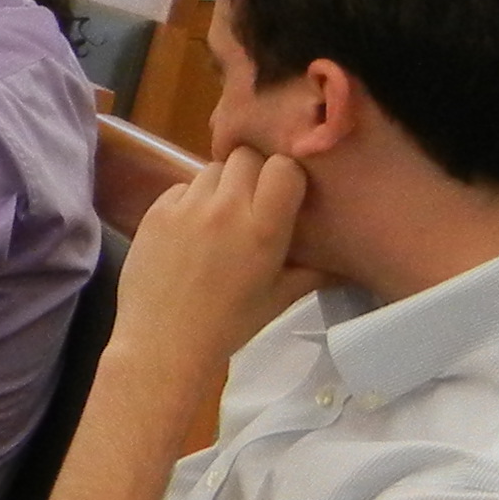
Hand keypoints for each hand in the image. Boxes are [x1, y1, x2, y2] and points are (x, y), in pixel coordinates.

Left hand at [113, 146, 320, 368]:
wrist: (164, 343)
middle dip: (253, 173)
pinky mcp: (155, 211)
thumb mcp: (281, 298)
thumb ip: (313, 269)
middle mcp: (226, 208)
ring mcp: (187, 207)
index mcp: (264, 229)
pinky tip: (190, 230)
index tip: (283, 195)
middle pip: (246, 156)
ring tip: (219, 218)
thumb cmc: (229, 325)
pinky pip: (181, 187)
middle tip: (251, 202)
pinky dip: (190, 200)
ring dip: (221, 186)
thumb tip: (343, 259)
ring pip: (212, 168)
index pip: (283, 167)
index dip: (285, 176)